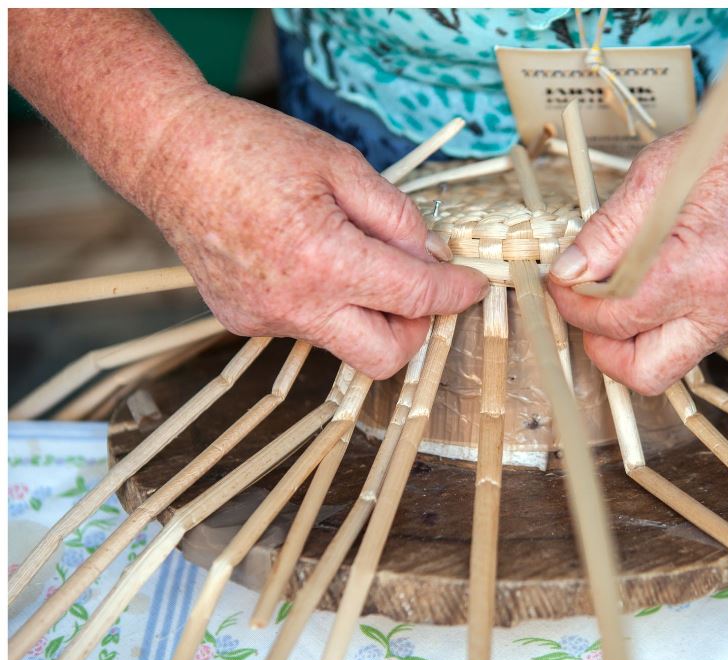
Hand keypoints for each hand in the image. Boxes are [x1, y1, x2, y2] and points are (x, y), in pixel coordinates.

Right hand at [137, 88, 487, 377]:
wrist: (168, 154)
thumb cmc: (253, 148)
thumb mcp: (341, 165)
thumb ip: (396, 217)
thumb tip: (428, 255)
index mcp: (326, 262)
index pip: (416, 298)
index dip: (456, 293)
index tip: (473, 285)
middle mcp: (295, 306)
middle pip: (384, 358)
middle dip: (414, 330)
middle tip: (416, 287)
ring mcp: (263, 320)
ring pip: (342, 340)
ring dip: (363, 310)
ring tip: (345, 251)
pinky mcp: (240, 320)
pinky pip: (303, 325)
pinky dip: (321, 301)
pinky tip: (301, 257)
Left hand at [547, 95, 727, 394]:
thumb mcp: (653, 175)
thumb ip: (606, 233)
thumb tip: (567, 272)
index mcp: (700, 268)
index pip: (616, 320)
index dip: (575, 306)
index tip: (561, 284)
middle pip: (645, 373)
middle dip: (604, 348)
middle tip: (587, 309)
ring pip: (670, 363)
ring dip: (635, 336)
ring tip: (621, 290)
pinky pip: (695, 341)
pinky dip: (665, 322)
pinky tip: (659, 283)